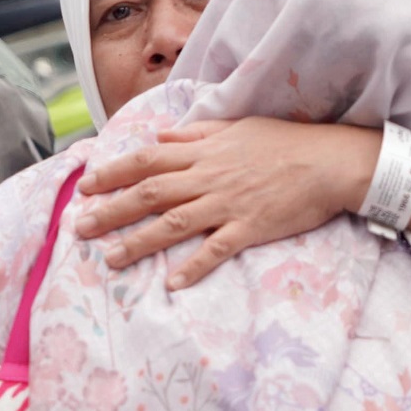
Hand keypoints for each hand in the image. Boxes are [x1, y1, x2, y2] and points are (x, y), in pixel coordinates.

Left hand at [75, 118, 379, 289]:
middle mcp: (209, 177)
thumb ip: (197, 132)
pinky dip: (193, 266)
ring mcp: (228, 204)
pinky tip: (172, 283)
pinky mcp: (251, 227)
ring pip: (174, 224)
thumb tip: (161, 136)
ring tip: (111, 258)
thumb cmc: (287, 142)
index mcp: (205, 151)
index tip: (87, 186)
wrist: (330, 161)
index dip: (114, 173)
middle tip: (80, 227)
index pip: (148, 161)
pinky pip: (217, 249)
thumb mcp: (238, 127)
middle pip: (150, 194)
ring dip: (140, 242)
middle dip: (111, 210)